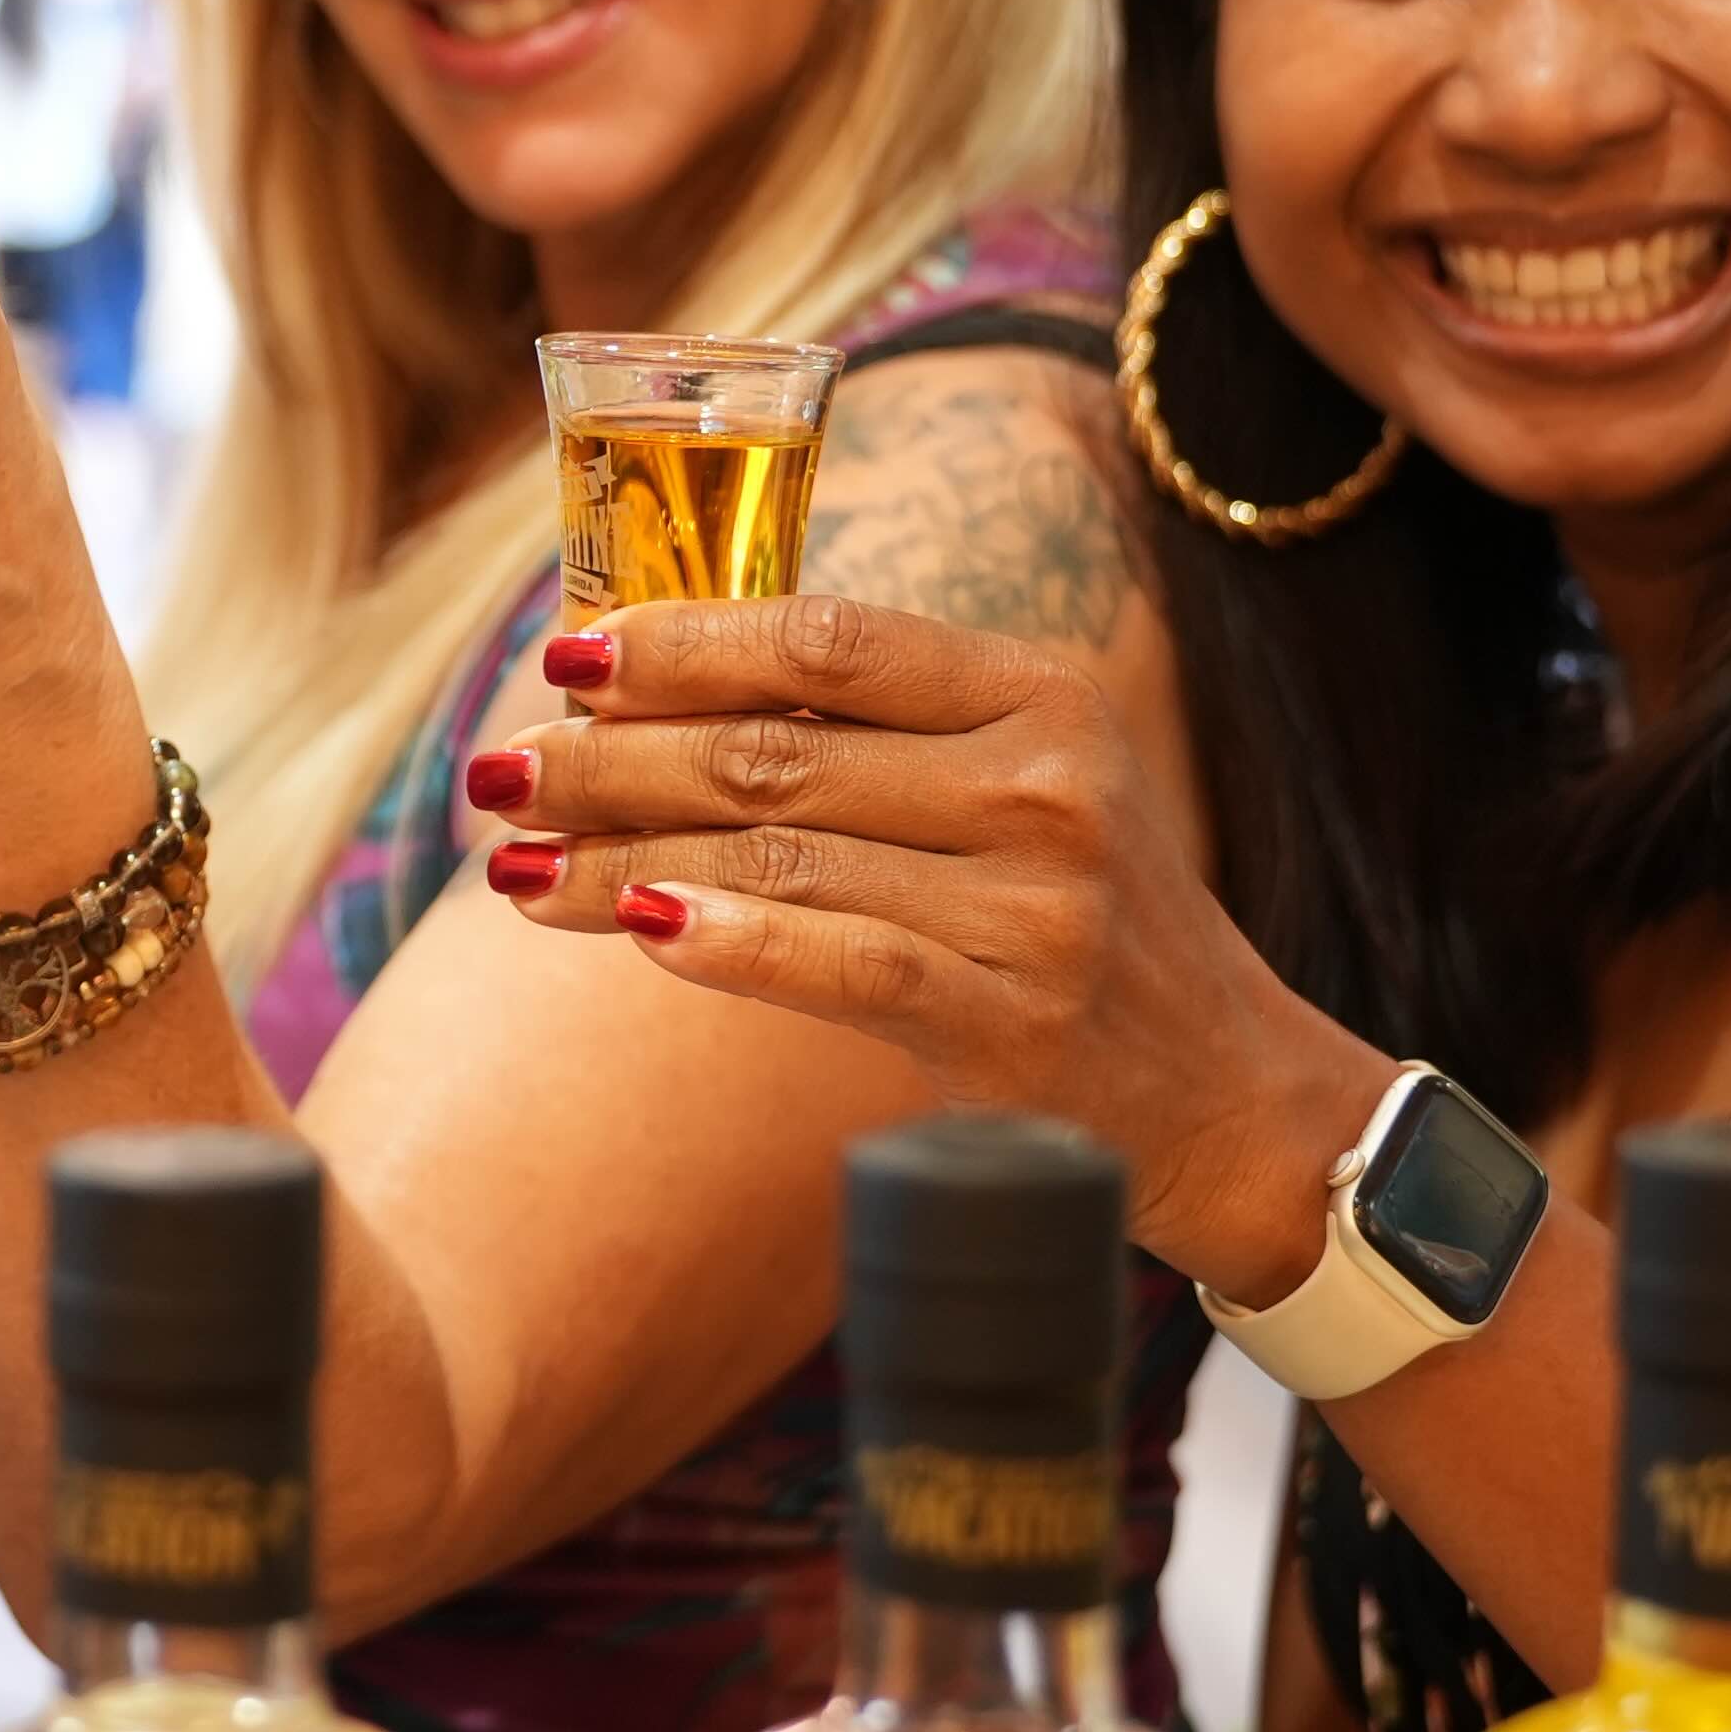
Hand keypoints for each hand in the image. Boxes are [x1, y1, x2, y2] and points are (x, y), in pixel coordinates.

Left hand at [474, 594, 1392, 1290]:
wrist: (1230, 1093)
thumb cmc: (1084, 924)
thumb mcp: (1019, 788)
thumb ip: (877, 735)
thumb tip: (655, 697)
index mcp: (1040, 695)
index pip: (832, 639)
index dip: (685, 641)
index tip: (569, 656)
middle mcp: (1046, 785)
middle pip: (777, 748)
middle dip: (612, 758)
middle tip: (500, 769)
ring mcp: (1038, 906)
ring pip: (780, 854)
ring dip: (617, 855)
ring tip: (509, 865)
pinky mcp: (1014, 1020)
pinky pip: (839, 962)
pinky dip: (723, 938)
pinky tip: (627, 922)